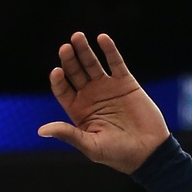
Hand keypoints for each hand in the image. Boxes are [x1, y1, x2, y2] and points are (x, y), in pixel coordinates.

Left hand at [38, 31, 171, 172]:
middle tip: (65, 48)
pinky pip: (115, 62)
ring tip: (78, 37)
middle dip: (69, 59)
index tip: (57, 72)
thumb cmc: (118, 154)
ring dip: (84, 49)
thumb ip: (68, 134)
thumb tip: (41, 131)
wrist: (149, 152)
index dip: (58, 80)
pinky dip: (109, 50)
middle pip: (74, 71)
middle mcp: (90, 95)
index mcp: (78, 110)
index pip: (62, 89)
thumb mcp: (91, 146)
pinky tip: (102, 39)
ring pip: (92, 63)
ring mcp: (107, 87)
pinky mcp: (125, 82)